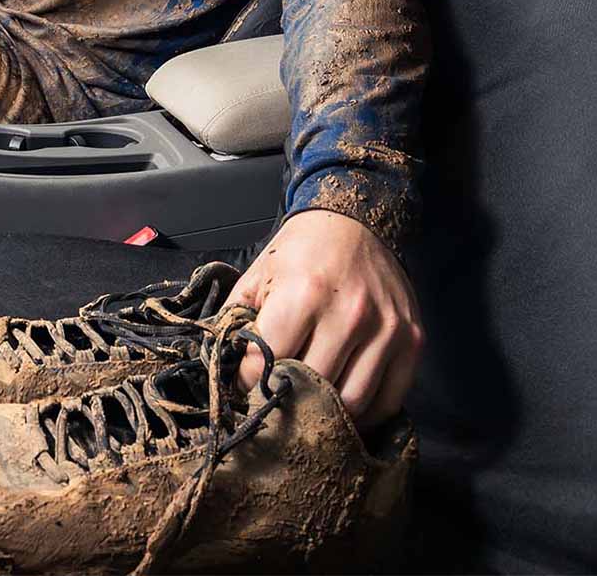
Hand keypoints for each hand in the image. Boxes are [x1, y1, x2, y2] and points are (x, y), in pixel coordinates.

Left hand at [225, 210, 424, 429]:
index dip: (248, 381)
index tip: (246, 383)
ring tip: (311, 404)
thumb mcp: (259, 273)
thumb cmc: (303, 251)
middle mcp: (350, 314)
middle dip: (287, 400)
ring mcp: (386, 329)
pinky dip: (366, 412)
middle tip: (276, 399)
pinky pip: (389, 400)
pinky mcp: (412, 339)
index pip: (266, 365)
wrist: (355, 221)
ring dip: (328, 412)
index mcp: (304, 294)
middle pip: (311, 391)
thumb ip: (236, 320)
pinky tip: (346, 400)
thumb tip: (221, 368)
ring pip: (353, 405)